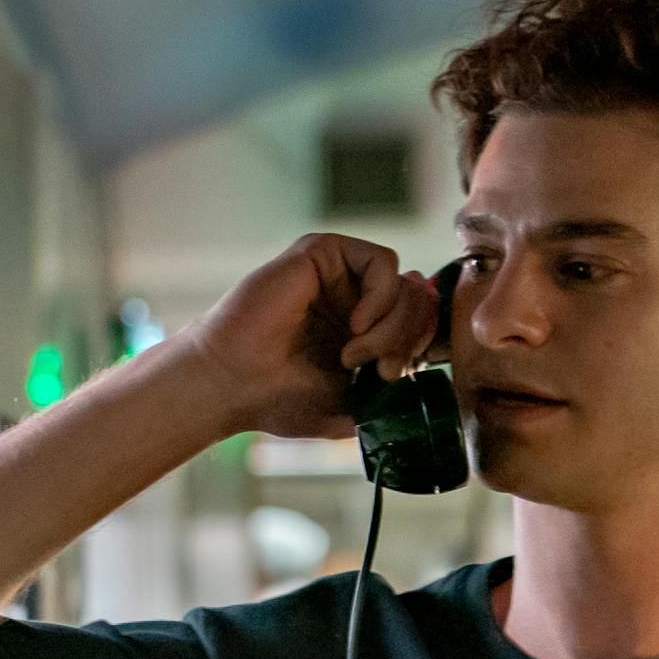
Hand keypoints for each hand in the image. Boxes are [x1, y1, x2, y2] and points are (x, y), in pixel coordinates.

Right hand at [166, 233, 442, 439]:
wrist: (231, 385)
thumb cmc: (276, 399)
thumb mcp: (352, 405)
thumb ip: (390, 384)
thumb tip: (426, 360)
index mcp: (357, 325)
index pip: (418, 317)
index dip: (420, 345)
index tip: (392, 378)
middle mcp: (349, 294)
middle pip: (418, 299)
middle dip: (408, 339)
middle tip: (382, 371)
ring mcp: (336, 273)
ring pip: (404, 282)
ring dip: (391, 326)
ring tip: (356, 356)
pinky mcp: (321, 253)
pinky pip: (381, 262)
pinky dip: (381, 298)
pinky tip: (355, 326)